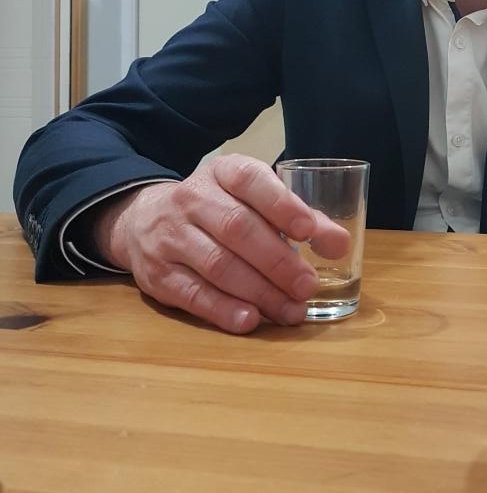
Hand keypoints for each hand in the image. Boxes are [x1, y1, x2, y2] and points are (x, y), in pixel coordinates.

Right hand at [89, 154, 350, 333]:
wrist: (141, 220)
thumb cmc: (216, 208)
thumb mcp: (250, 198)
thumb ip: (296, 217)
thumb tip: (339, 244)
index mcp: (221, 172)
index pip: (250, 180)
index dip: (280, 204)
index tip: (307, 230)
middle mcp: (192, 199)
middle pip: (236, 228)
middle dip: (277, 261)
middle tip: (307, 286)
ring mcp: (170, 237)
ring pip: (217, 264)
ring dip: (259, 292)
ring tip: (291, 311)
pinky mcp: (158, 275)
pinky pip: (193, 294)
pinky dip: (223, 310)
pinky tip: (250, 320)